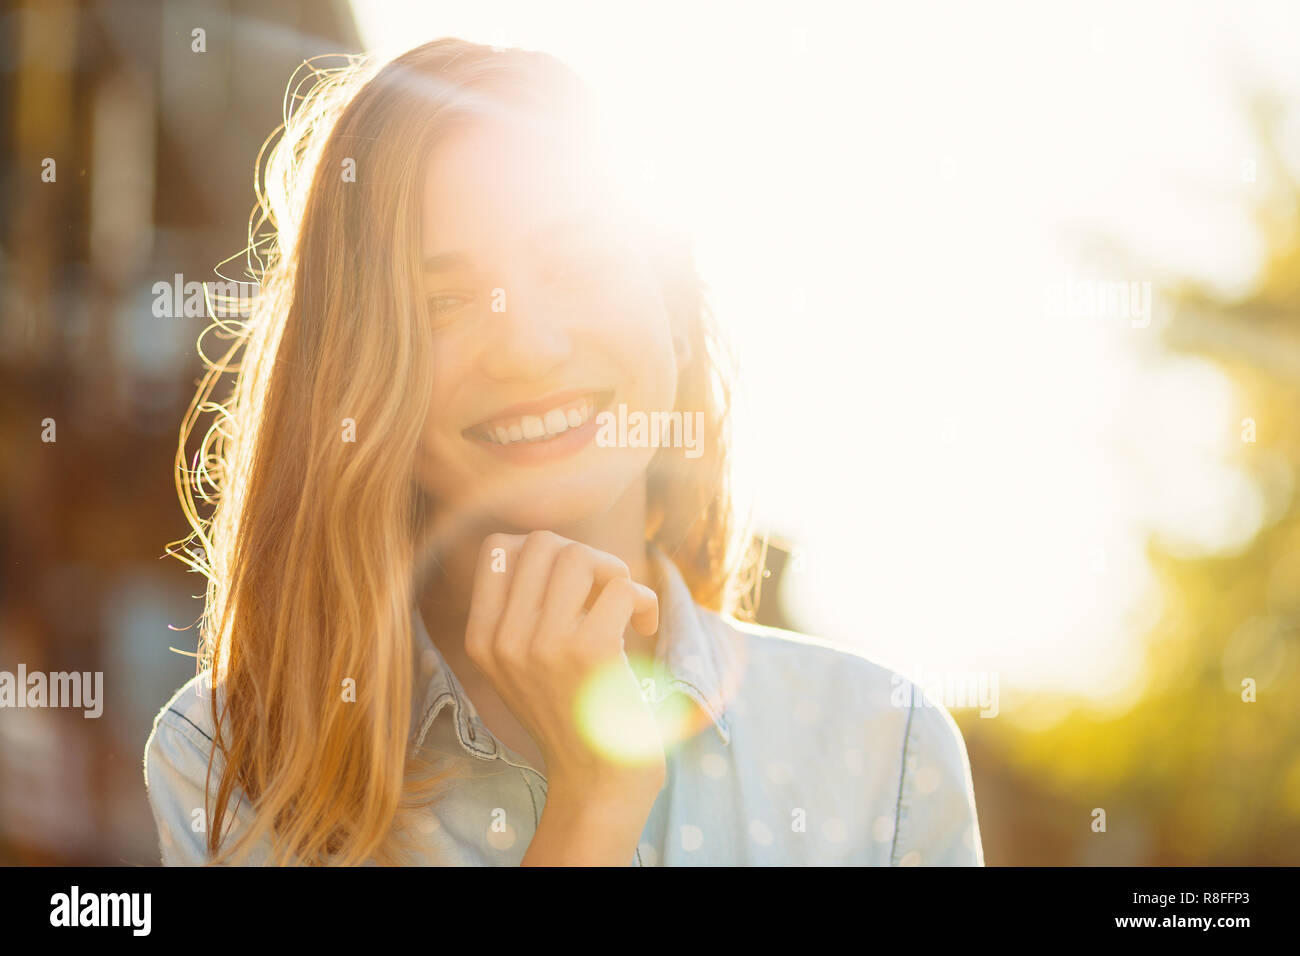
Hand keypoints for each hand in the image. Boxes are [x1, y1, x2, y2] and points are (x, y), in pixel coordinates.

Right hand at [463, 530, 665, 798]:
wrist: (598, 782)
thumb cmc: (573, 714)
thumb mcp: (524, 665)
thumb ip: (523, 610)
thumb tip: (551, 544)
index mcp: (482, 640)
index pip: (497, 548)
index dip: (543, 550)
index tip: (571, 583)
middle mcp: (504, 641)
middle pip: (541, 542)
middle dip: (584, 555)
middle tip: (603, 593)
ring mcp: (543, 646)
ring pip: (578, 555)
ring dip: (614, 571)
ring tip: (625, 606)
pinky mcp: (589, 652)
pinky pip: (620, 587)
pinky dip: (644, 600)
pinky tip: (645, 628)